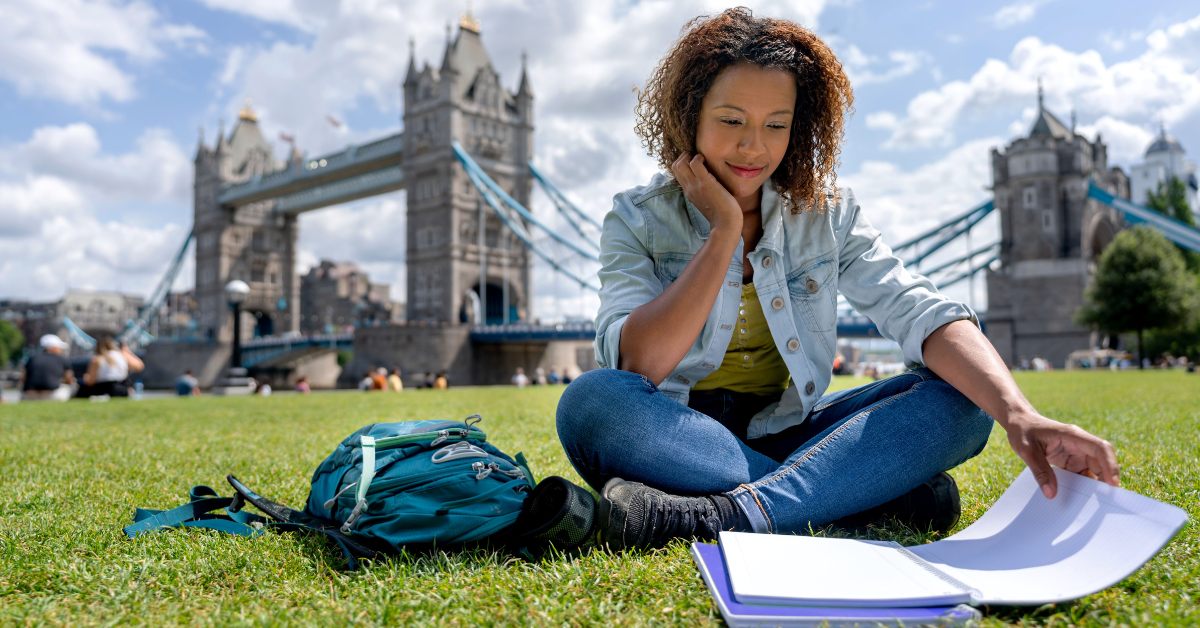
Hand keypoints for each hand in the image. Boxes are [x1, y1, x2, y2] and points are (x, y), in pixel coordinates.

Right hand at [672, 152, 741, 232]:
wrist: (726, 224)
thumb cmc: (722, 213)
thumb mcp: (708, 201)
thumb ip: (704, 192)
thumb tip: (710, 182)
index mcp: (689, 192)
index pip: (677, 173)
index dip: (684, 163)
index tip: (695, 161)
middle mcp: (689, 188)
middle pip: (675, 166)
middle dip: (685, 156)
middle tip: (697, 157)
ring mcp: (695, 185)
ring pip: (680, 164)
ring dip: (690, 155)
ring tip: (701, 158)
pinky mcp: (705, 183)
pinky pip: (694, 163)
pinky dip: (699, 157)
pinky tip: (707, 161)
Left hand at [1004, 412, 1119, 498]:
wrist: (1019, 422)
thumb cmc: (1023, 431)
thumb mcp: (1026, 451)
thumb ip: (1040, 471)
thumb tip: (1051, 494)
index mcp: (1072, 435)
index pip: (1100, 448)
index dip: (1110, 465)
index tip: (1113, 483)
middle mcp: (1080, 444)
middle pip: (1102, 462)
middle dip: (1106, 480)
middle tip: (1105, 503)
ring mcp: (1077, 453)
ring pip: (1094, 471)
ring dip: (1094, 486)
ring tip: (1091, 505)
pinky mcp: (1072, 461)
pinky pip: (1083, 475)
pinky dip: (1083, 487)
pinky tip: (1079, 500)